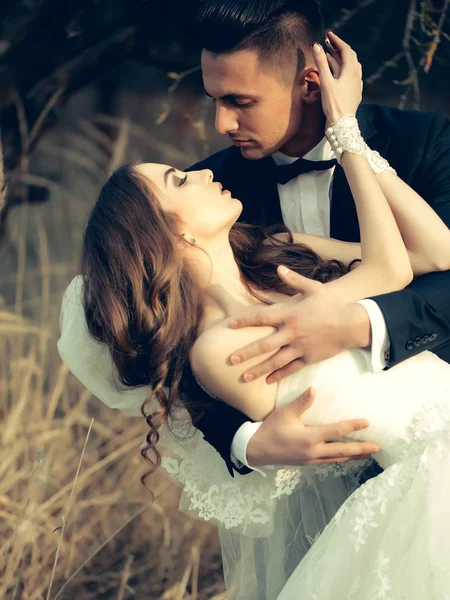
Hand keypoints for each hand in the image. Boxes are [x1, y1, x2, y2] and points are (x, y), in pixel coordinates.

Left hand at [229, 266, 370, 383]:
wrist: (352, 324)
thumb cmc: (331, 304)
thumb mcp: (313, 288)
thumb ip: (294, 280)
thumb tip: (278, 268)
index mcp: (289, 314)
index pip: (261, 318)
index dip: (244, 321)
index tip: (230, 325)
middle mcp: (291, 332)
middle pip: (263, 345)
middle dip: (245, 353)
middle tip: (230, 360)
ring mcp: (299, 347)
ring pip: (275, 361)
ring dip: (258, 370)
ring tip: (244, 377)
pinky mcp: (308, 358)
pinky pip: (290, 369)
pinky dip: (279, 375)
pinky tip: (268, 381)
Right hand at [246, 387, 379, 466]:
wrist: (256, 450)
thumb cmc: (271, 429)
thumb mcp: (285, 413)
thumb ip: (301, 402)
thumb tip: (314, 389)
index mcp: (310, 438)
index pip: (337, 431)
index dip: (353, 426)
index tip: (367, 423)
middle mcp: (314, 451)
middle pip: (343, 451)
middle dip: (361, 449)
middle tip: (377, 448)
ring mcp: (311, 459)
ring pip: (337, 458)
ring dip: (353, 456)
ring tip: (366, 454)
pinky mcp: (307, 462)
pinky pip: (328, 461)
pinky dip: (339, 458)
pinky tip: (343, 457)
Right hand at [313, 31, 362, 125]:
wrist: (342, 124)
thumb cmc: (333, 104)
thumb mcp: (326, 82)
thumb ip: (322, 63)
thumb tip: (316, 46)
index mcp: (351, 71)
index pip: (345, 49)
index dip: (337, 40)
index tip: (328, 35)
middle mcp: (356, 75)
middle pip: (350, 56)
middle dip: (339, 48)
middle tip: (329, 43)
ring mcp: (357, 84)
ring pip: (352, 65)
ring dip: (342, 58)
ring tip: (333, 55)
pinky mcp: (355, 92)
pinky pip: (352, 75)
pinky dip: (345, 69)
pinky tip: (341, 72)